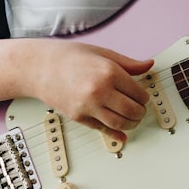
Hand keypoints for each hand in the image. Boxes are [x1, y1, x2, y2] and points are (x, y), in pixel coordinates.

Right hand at [35, 42, 153, 144]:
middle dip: (140, 112)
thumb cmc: (68, 57)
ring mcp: (88, 106)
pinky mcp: (79, 117)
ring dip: (131, 124)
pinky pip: (102, 130)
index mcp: (109, 72)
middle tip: (140, 109)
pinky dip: (115, 135)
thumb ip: (128, 63)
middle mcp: (99, 91)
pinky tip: (121, 135)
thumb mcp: (102, 53)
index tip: (143, 97)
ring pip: (120, 123)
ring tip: (132, 119)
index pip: (139, 93)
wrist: (39, 67)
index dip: (144, 97)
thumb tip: (148, 64)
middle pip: (132, 110)